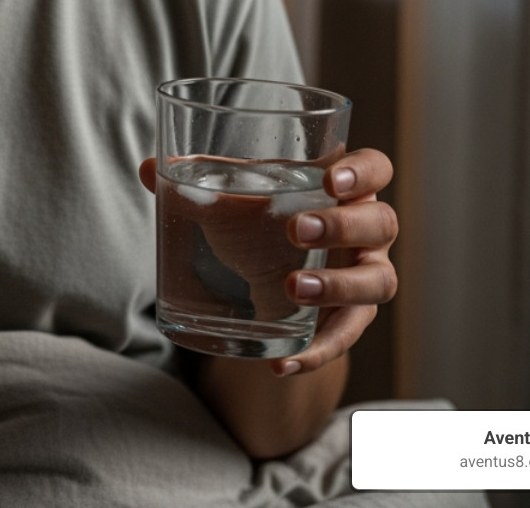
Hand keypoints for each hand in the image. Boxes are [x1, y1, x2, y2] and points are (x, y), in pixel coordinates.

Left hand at [139, 148, 398, 374]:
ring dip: (337, 285)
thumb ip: (199, 181)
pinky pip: (344, 339)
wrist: (271, 280)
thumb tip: (147, 167)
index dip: (363, 172)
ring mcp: (365, 277)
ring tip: (293, 288)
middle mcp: (368, 233)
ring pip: (377, 282)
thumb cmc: (264, 222)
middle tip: (298, 230)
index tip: (329, 179)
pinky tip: (280, 362)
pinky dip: (314, 352)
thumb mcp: (237, 200)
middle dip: (342, 226)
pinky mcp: (350, 320)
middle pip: (381, 224)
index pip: (376, 169)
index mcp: (346, 190)